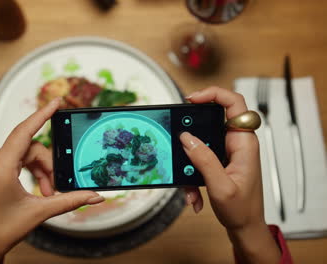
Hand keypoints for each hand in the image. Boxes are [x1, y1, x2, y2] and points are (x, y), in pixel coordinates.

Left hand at [0, 98, 103, 263]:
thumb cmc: (1, 230)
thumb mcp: (40, 212)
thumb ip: (70, 200)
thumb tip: (94, 196)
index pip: (24, 132)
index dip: (42, 115)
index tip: (55, 102)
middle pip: (29, 148)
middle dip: (47, 165)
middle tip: (55, 186)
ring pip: (23, 154)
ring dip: (39, 169)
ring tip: (46, 192)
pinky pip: (14, 159)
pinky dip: (28, 170)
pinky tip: (36, 187)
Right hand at [181, 87, 280, 263]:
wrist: (245, 228)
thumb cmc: (242, 210)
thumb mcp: (220, 186)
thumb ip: (204, 160)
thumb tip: (186, 138)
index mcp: (244, 143)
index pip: (234, 104)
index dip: (213, 94)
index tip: (191, 100)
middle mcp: (236, 143)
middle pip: (211, 120)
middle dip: (191, 134)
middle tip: (177, 140)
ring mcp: (227, 152)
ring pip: (200, 142)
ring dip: (189, 163)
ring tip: (188, 185)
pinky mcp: (219, 161)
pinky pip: (198, 158)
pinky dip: (191, 176)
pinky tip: (193, 196)